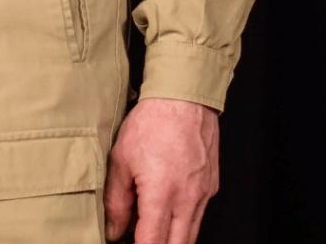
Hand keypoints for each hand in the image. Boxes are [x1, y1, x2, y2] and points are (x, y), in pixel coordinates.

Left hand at [103, 97, 219, 243]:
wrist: (184, 96)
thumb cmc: (152, 122)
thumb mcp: (121, 160)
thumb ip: (116, 202)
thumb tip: (114, 231)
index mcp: (161, 195)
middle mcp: (187, 199)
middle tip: (140, 241)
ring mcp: (203, 194)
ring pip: (190, 235)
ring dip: (172, 239)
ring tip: (151, 230)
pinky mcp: (211, 186)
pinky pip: (198, 215)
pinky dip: (183, 223)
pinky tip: (167, 213)